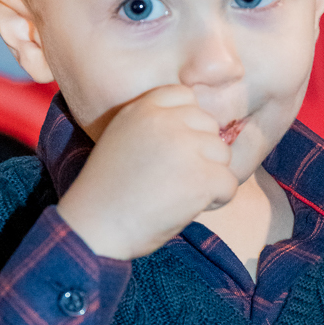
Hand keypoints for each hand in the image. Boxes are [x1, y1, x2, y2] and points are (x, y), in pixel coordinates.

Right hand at [56, 85, 237, 259]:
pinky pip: (229, 184)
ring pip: (223, 154)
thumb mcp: (121, 139)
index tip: (173, 151)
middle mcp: (165, 121)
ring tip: (181, 194)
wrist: (94, 228)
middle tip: (176, 178)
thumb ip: (154, 126)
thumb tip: (199, 128)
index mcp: (142, 108)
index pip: (186, 96)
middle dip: (201, 152)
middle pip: (209, 126)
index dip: (187, 125)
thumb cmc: (107, 192)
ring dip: (210, 176)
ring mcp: (185, 148)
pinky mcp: (201, 177)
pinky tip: (191, 208)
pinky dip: (217, 200)